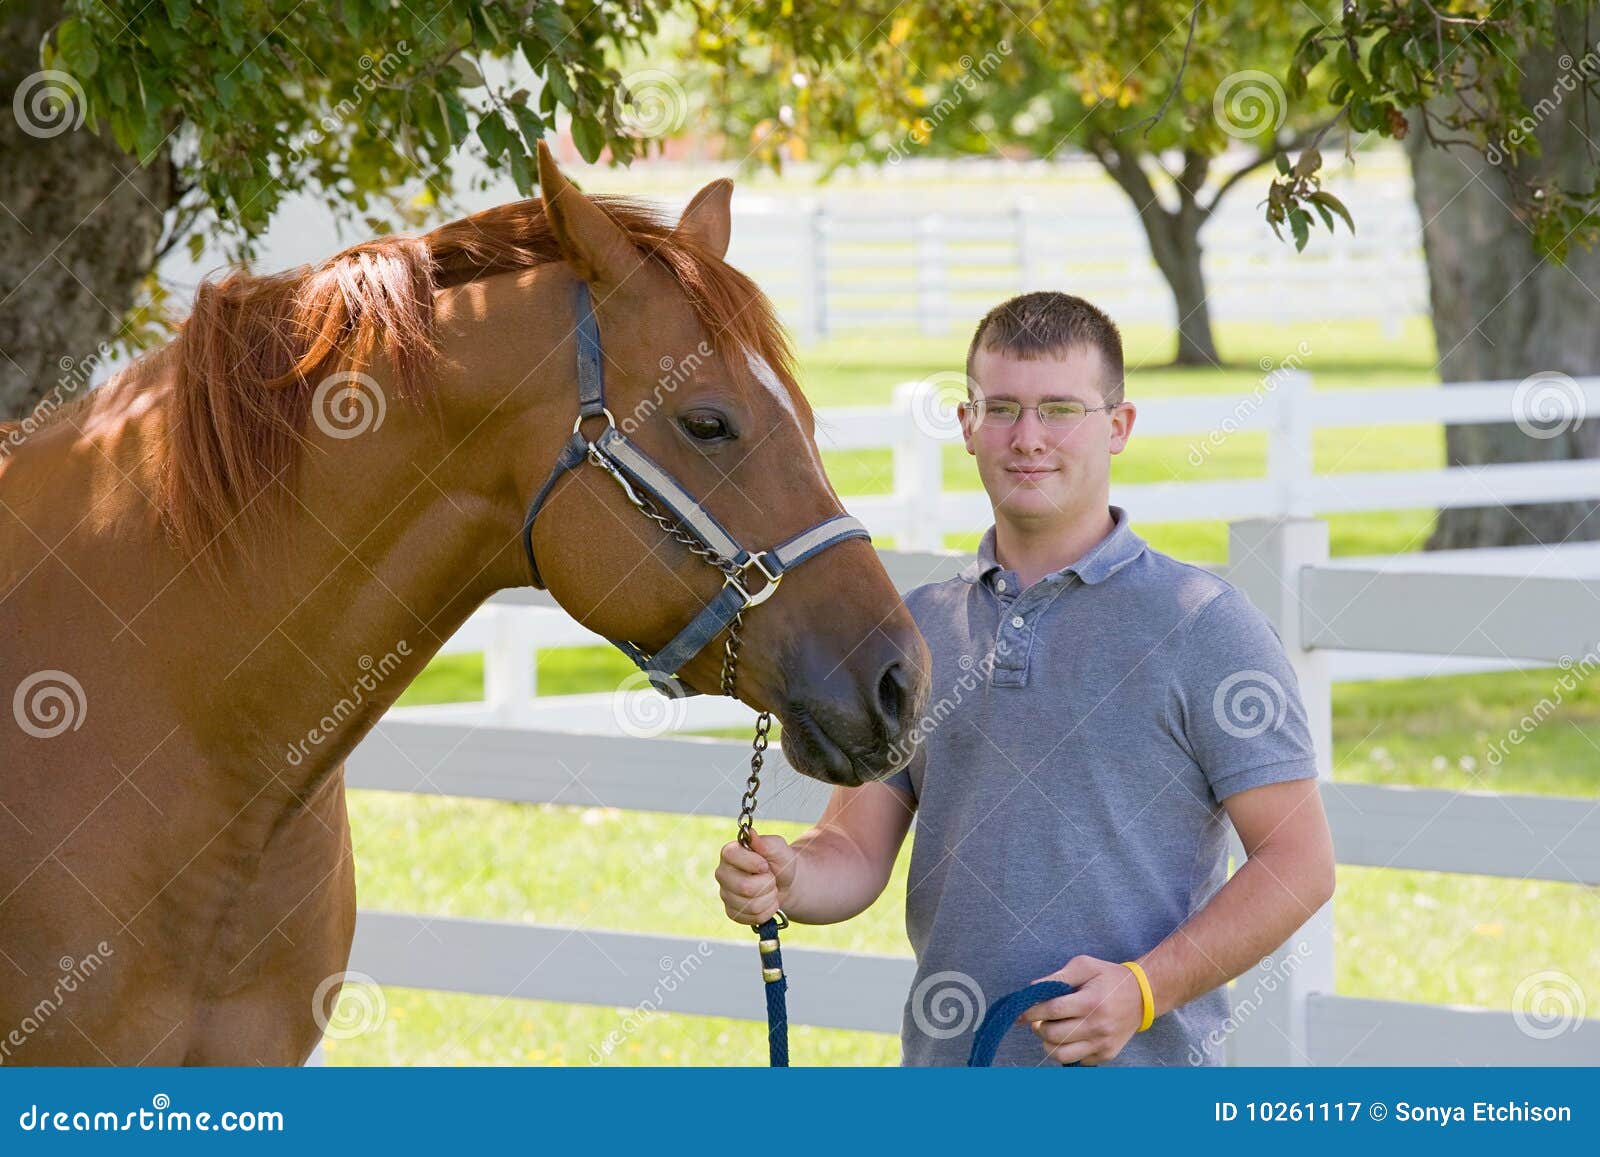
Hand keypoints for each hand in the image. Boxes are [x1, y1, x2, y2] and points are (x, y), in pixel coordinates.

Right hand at [714, 830, 797, 924]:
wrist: (785, 883)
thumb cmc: (780, 863)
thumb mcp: (779, 849)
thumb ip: (766, 842)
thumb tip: (751, 835)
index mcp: (730, 852)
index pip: (733, 856)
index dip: (755, 863)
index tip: (766, 865)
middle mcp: (723, 873)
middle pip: (744, 887)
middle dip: (767, 884)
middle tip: (770, 878)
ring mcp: (725, 894)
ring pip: (751, 905)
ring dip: (769, 898)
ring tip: (770, 889)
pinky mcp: (732, 911)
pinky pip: (752, 918)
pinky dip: (767, 911)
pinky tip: (766, 901)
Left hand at [1019, 956, 1146, 1065]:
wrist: (1144, 995)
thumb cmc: (1110, 977)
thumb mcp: (1085, 965)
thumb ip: (1058, 977)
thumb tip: (1032, 989)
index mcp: (1091, 1001)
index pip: (1052, 1010)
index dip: (1031, 1012)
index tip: (1020, 1012)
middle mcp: (1098, 1025)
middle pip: (1053, 1034)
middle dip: (1038, 1027)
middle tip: (1038, 1019)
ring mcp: (1103, 1043)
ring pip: (1061, 1054)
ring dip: (1049, 1043)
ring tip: (1051, 1030)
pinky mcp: (1107, 1054)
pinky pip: (1076, 1061)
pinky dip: (1066, 1051)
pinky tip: (1069, 1037)